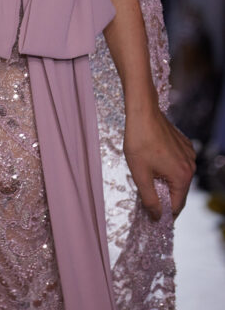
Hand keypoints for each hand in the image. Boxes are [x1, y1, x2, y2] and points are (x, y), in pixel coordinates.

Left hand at [123, 103, 195, 220]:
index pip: (176, 206)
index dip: (163, 214)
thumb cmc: (139, 141)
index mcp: (182, 177)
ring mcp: (189, 154)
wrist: (142, 112)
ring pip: (178, 178)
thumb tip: (157, 217)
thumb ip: (149, 199)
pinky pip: (178, 164)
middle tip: (146, 198)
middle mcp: (191, 167)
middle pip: (178, 192)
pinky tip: (153, 162)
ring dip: (165, 182)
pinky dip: (168, 168)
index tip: (151, 216)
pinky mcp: (184, 145)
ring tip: (147, 177)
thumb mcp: (140, 174)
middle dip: (164, 197)